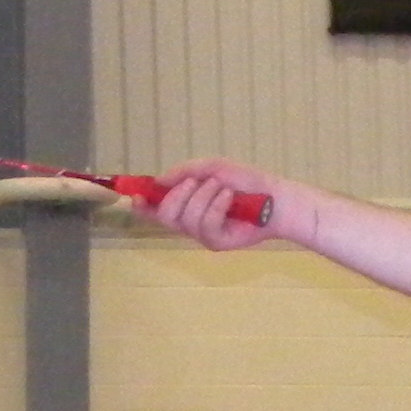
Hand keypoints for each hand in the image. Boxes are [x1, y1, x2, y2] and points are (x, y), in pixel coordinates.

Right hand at [151, 159, 299, 251]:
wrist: (276, 197)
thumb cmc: (246, 181)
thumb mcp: (212, 167)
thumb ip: (184, 172)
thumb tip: (159, 181)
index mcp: (186, 203)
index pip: (155, 210)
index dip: (141, 206)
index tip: (135, 196)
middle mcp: (191, 222)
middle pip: (164, 215)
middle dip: (177, 195)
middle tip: (196, 182)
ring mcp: (203, 235)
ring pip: (185, 219)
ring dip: (203, 197)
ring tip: (223, 188)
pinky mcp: (218, 243)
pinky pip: (205, 225)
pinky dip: (216, 206)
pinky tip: (230, 198)